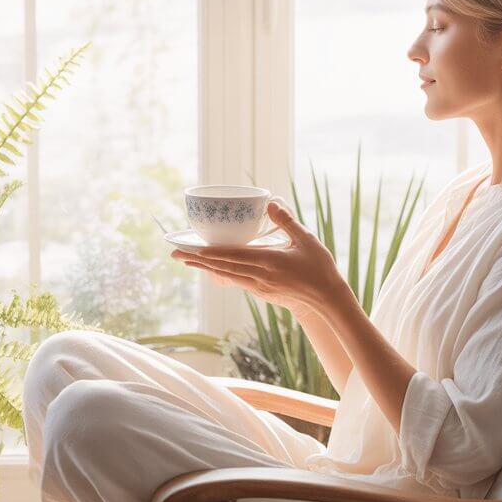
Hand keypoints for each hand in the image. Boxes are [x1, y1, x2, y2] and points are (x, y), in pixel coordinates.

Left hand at [171, 201, 345, 313]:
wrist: (326, 299)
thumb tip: (270, 202)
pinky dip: (220, 274)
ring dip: (205, 268)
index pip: (231, 255)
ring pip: (225, 275)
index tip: (189, 247)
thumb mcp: (305, 239)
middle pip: (221, 266)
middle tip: (174, 254)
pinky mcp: (261, 293)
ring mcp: (259, 287)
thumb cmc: (319, 267)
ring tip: (187, 261)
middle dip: (197, 260)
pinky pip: (235, 281)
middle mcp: (259, 276)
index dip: (208, 252)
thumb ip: (286, 221)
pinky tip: (212, 271)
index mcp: (268, 261)